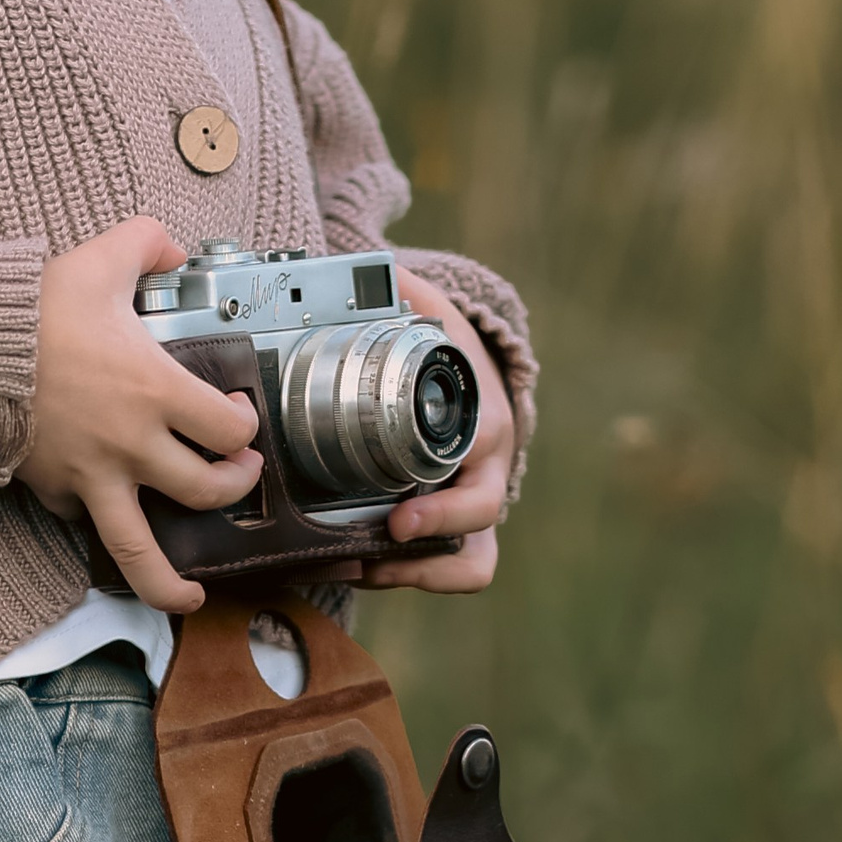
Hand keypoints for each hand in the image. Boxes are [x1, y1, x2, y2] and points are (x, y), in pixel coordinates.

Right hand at [17, 217, 261, 612]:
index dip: (245, 426)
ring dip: (169, 583)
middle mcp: (131, 445)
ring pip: (141, 549)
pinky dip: (96, 526)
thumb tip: (171, 245)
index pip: (229, 431)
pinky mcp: (51, 487)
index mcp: (155, 391)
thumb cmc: (32, 307)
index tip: (238, 416)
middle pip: (206, 490)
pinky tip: (108, 523)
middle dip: (234, 486)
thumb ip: (148, 242)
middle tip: (239, 475)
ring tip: (189, 596)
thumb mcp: (101, 256)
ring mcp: (90, 476)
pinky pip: (81, 520)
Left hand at [360, 267, 513, 593]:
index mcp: (484, 427)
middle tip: (381, 540)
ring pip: (472, 564)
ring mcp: (475, 509)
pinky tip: (355, 567)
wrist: (479, 388)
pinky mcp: (459, 534)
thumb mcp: (439, 319)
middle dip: (430, 541)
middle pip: (478, 526)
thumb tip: (381, 263)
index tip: (399, 518)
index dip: (443, 506)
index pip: (479, 471)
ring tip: (360, 568)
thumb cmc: (454, 358)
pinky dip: (410, 578)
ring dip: (419, 575)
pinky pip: (451, 572)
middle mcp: (486, 474)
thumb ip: (410, 294)